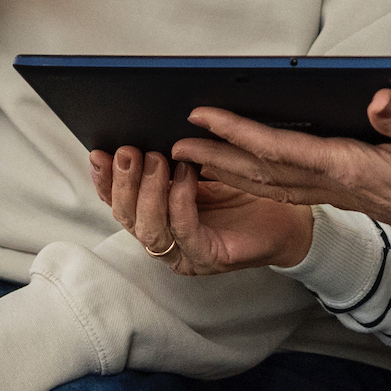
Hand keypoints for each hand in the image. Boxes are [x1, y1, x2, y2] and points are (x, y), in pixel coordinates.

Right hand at [90, 146, 312, 274]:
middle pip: (128, 218)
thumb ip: (175, 160)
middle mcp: (166, 241)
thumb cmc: (248, 196)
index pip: (121, 204)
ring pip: (150, 230)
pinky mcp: (208, 257)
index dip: (105, 181)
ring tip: (156, 160)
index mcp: (159, 219)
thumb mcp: (203, 172)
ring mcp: (184, 254)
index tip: (99, 154)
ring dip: (149, 192)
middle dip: (123, 183)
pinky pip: (185, 231)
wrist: (291, 219)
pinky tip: (185, 178)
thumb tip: (149, 133)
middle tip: (129, 152)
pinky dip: (180, 202)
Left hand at [171, 92, 390, 269]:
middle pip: (264, 172)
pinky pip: (290, 190)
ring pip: (272, 185)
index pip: (281, 149)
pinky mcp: (351, 196)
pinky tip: (250, 171)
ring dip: (231, 171)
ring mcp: (342, 195)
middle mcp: (339, 185)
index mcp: (353, 168)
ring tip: (197, 157)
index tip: (200, 116)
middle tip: (174, 142)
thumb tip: (377, 97)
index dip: (238, 132)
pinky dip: (259, 180)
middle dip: (217, 156)